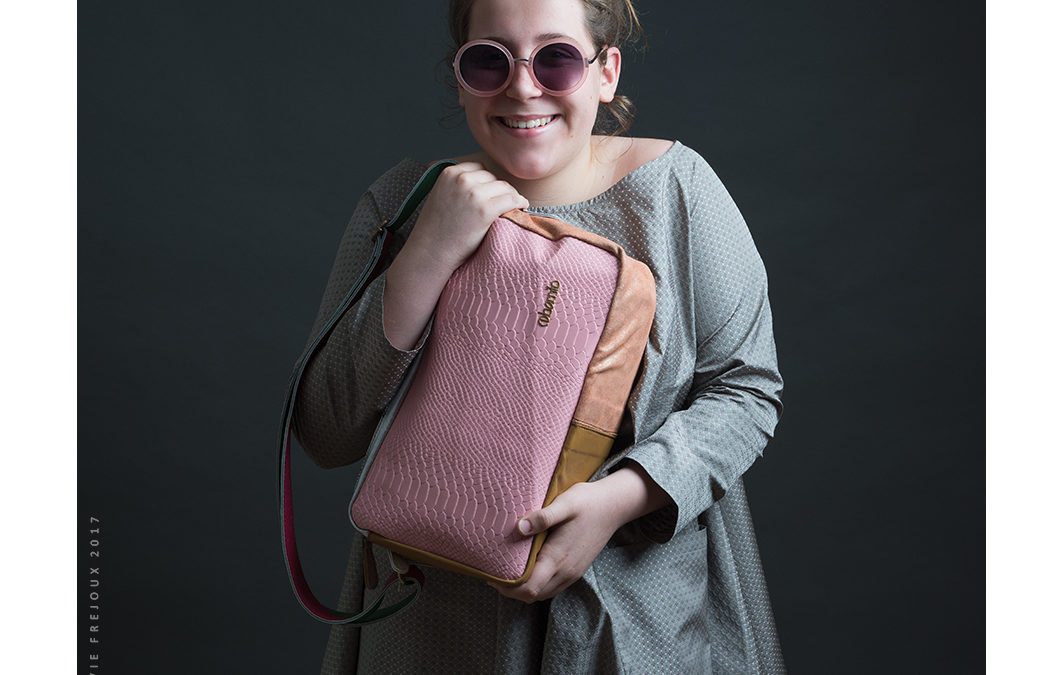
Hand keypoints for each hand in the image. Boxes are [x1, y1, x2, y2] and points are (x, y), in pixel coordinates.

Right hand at [382, 162, 526, 348]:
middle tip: (502, 204)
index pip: (478, 168)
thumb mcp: (440, 196)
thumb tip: (483, 183)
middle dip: (497, 190)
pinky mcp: (485, 210)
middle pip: (492, 177)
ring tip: (513, 207)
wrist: (429, 252)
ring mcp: (474, 194)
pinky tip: (521, 208)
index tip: (491, 193)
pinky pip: (512, 199)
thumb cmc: (435, 231)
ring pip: (504, 187)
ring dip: (510, 196)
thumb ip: (457, 186)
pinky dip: (520, 203)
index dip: (487, 182)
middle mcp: (461, 179)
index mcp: (449, 173)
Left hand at [487, 464, 670, 602]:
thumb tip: (519, 527)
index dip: (508, 587)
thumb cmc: (587, 502)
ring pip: (543, 593)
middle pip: (533, 595)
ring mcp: (572, 572)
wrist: (614, 506)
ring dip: (524, 588)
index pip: (529, 588)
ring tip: (507, 571)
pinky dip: (537, 584)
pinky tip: (528, 567)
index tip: (492, 574)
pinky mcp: (576, 569)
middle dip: (511, 590)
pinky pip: (552, 586)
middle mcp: (566, 571)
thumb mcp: (565, 503)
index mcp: (558, 559)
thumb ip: (543, 517)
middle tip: (494, 572)